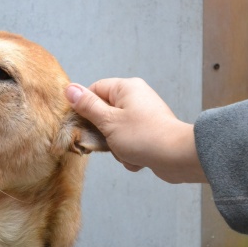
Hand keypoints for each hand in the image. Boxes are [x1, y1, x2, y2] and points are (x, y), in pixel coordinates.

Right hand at [65, 78, 206, 183]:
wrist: (178, 157)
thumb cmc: (143, 136)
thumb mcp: (108, 121)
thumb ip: (87, 106)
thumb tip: (70, 89)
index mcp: (126, 88)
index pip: (95, 90)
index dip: (85, 108)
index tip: (83, 124)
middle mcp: (136, 98)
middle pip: (104, 113)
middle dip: (103, 133)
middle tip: (107, 142)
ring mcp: (144, 116)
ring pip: (116, 132)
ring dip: (117, 147)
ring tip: (127, 152)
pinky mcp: (150, 133)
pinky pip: (130, 142)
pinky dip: (130, 153)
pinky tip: (138, 159)